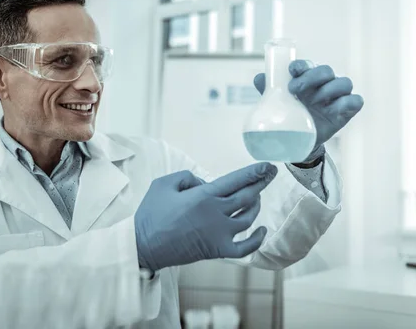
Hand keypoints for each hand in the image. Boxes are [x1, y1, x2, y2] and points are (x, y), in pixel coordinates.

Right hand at [134, 163, 277, 271]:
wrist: (144, 246)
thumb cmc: (151, 214)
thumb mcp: (164, 184)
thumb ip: (187, 177)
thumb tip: (204, 183)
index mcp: (203, 196)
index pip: (236, 180)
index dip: (254, 172)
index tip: (268, 165)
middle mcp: (216, 213)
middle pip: (247, 196)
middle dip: (262, 183)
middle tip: (271, 173)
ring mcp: (220, 234)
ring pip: (248, 217)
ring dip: (256, 205)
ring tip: (257, 197)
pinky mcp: (218, 250)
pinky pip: (245, 247)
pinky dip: (257, 239)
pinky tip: (262, 229)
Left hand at [253, 60, 363, 159]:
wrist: (298, 141)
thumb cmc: (291, 115)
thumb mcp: (278, 103)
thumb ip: (268, 90)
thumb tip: (260, 78)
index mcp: (307, 79)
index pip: (307, 65)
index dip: (302, 65)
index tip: (292, 70)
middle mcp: (324, 84)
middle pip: (326, 70)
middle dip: (312, 77)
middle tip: (295, 90)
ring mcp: (337, 97)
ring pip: (344, 82)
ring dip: (329, 89)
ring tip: (316, 102)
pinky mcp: (346, 111)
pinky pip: (356, 101)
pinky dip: (348, 102)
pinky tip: (335, 109)